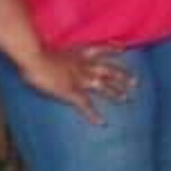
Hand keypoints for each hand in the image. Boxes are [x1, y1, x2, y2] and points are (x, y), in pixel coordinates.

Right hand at [21, 46, 135, 124]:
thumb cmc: (35, 52)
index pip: (100, 48)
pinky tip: (102, 123)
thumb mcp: (48, 48)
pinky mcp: (71, 92)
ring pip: (103, 86)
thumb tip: (52, 52)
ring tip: (127, 99)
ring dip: (115, 93)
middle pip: (108, 69)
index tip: (123, 49)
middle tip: (136, 82)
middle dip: (122, 76)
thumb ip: (55, 51)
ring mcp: (79, 79)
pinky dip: (94, 115)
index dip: (112, 48)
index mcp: (77, 53)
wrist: (34, 57)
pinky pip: (86, 106)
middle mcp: (83, 65)